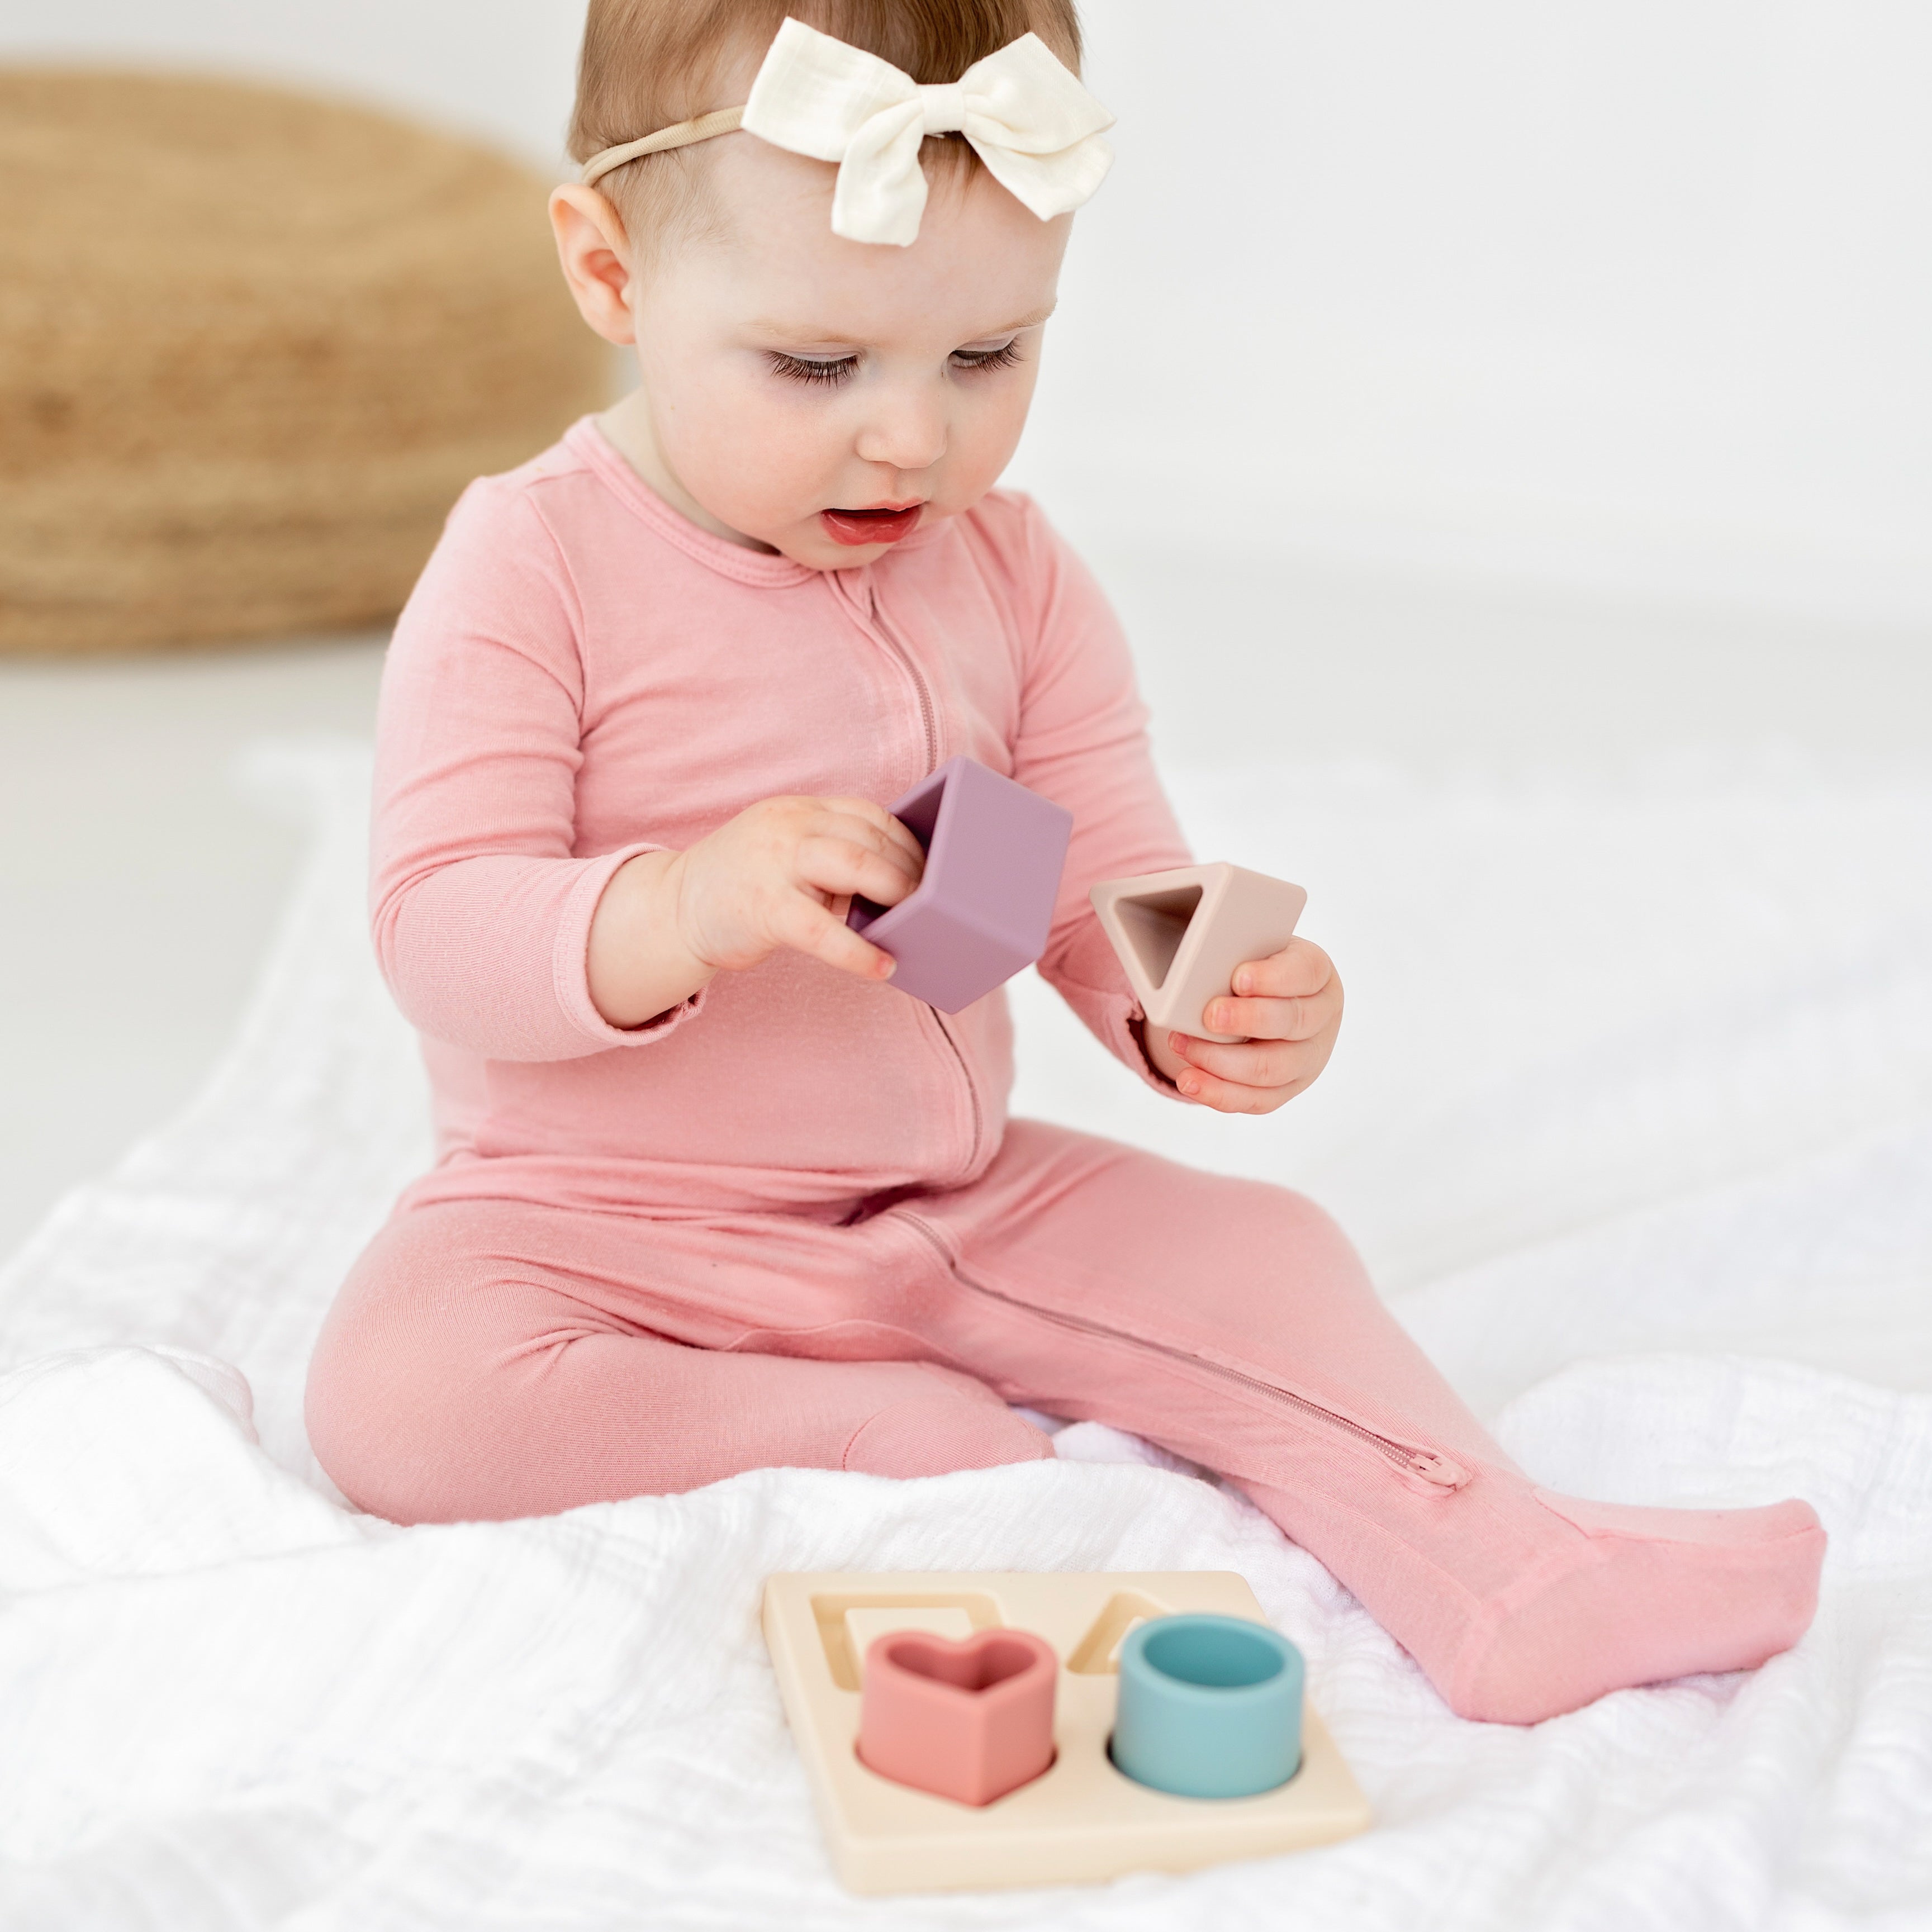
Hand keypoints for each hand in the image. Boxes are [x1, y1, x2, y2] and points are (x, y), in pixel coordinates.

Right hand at [588, 795, 923, 1026]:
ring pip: (854, 865)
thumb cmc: (747, 886)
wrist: (675, 908)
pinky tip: (883, 967)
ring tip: (919, 921)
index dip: (908, 842)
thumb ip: (834, 855)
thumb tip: (905, 885)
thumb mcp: (789, 854)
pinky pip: (822, 930)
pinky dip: (858, 951)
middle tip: (935, 899)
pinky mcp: (764, 908)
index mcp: (800, 810)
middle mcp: (789, 826)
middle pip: (868, 837)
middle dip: (910, 869)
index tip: (934, 868)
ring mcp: (775, 864)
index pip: (869, 815)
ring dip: (897, 892)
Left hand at [1146, 938, 1341, 1113]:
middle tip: (1209, 1015)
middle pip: (1292, 1023)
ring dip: (1222, 1061)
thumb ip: (1237, 948)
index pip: (1305, 973)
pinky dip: (1218, 1093)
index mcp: (1317, 974)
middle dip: (1247, 1020)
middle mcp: (1321, 1019)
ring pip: (1272, 1069)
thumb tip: (1196, 953)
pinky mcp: (1287, 1089)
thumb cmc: (1257, 968)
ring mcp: (1307, 1059)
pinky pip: (1255, 1101)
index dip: (1273, 978)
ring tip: (1182, 1044)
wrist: (1270, 1000)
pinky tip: (1189, 1080)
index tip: (1237, 978)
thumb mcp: (1256, 949)